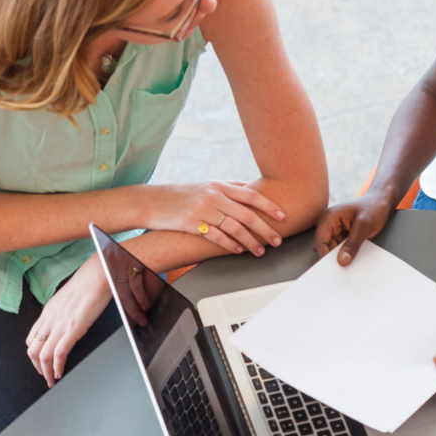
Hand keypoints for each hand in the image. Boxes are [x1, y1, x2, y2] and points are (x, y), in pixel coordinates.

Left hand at [26, 257, 111, 387]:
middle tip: (46, 375)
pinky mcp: (73, 329)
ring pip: (43, 356)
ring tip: (52, 379)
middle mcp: (50, 319)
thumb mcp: (70, 298)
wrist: (98, 274)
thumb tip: (67, 318)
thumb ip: (64, 311)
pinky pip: (59, 354)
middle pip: (33, 351)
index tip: (42, 362)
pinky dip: (57, 367)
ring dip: (46, 372)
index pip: (32, 338)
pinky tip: (60, 372)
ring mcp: (60, 325)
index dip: (35, 354)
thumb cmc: (90, 282)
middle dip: (38, 367)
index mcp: (48, 312)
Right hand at [145, 180, 284, 256]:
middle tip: (277, 240)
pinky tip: (238, 251)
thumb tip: (252, 188)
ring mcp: (203, 209)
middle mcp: (214, 196)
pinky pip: (216, 236)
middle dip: (265, 229)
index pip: (250, 195)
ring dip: (250, 241)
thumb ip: (229, 186)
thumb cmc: (183, 194)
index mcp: (220, 185)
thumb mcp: (207, 184)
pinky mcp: (192, 223)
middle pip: (246, 214)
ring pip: (234, 227)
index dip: (269, 206)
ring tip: (260, 251)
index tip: (282, 216)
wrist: (152, 201)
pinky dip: (229, 244)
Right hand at [312, 191, 394, 265]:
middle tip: (343, 270)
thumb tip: (342, 261)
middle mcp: (327, 223)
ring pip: (330, 250)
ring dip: (338, 257)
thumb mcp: (364, 226)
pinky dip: (343, 254)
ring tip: (350, 264)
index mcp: (329, 217)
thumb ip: (353, 244)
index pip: (320, 241)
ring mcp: (333, 229)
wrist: (381, 202)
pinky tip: (351, 259)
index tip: (333, 270)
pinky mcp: (339, 234)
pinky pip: (338, 248)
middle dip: (331, 258)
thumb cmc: (373, 208)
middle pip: (323, 247)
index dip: (324, 256)